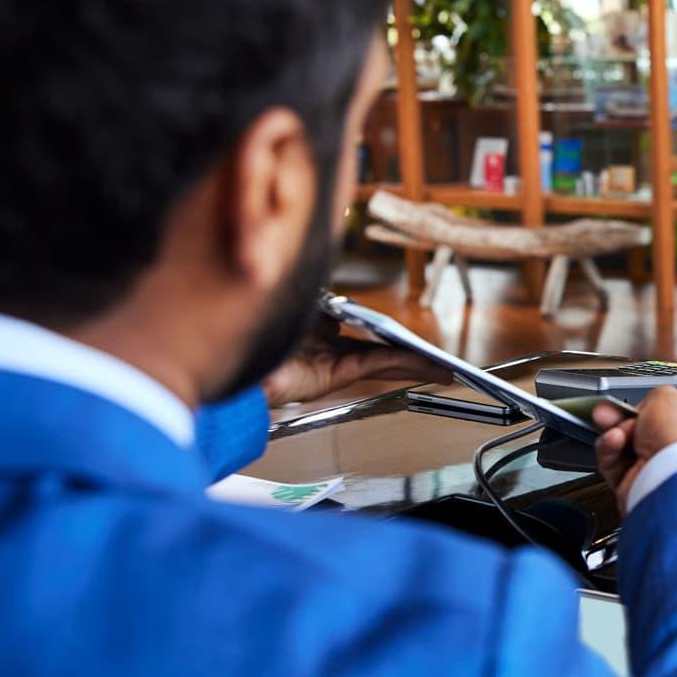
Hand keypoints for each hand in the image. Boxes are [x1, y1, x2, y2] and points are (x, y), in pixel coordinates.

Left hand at [262, 315, 447, 405]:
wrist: (234, 358)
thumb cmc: (257, 331)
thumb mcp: (301, 305)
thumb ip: (326, 301)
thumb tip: (345, 301)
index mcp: (323, 337)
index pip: (368, 339)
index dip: (394, 339)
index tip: (414, 340)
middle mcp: (331, 353)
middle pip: (381, 355)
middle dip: (413, 359)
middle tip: (441, 364)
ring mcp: (333, 366)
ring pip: (382, 363)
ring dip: (414, 366)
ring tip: (442, 369)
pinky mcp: (332, 375)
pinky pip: (372, 365)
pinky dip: (398, 362)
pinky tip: (419, 361)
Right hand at [593, 387, 676, 511]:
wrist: (670, 480)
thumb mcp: (668, 398)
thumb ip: (657, 396)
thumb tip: (647, 402)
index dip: (654, 409)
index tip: (637, 403)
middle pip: (647, 433)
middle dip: (625, 420)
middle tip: (610, 411)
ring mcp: (662, 475)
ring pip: (628, 448)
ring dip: (616, 433)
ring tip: (613, 428)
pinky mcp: (638, 488)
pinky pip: (616, 465)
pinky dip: (611, 451)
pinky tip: (614, 441)